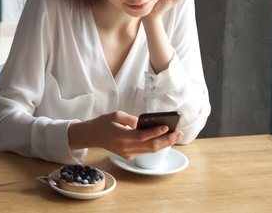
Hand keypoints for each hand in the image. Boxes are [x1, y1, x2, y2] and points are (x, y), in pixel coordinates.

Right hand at [68, 111, 182, 158]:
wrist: (92, 136)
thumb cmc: (103, 123)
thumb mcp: (116, 115)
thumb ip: (132, 120)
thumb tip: (146, 123)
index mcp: (122, 136)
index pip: (142, 136)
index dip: (155, 132)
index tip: (166, 127)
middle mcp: (126, 147)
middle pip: (151, 146)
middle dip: (167, 140)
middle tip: (178, 133)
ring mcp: (128, 153)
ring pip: (150, 151)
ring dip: (164, 144)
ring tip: (175, 136)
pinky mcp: (129, 156)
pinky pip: (145, 151)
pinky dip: (156, 145)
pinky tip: (164, 139)